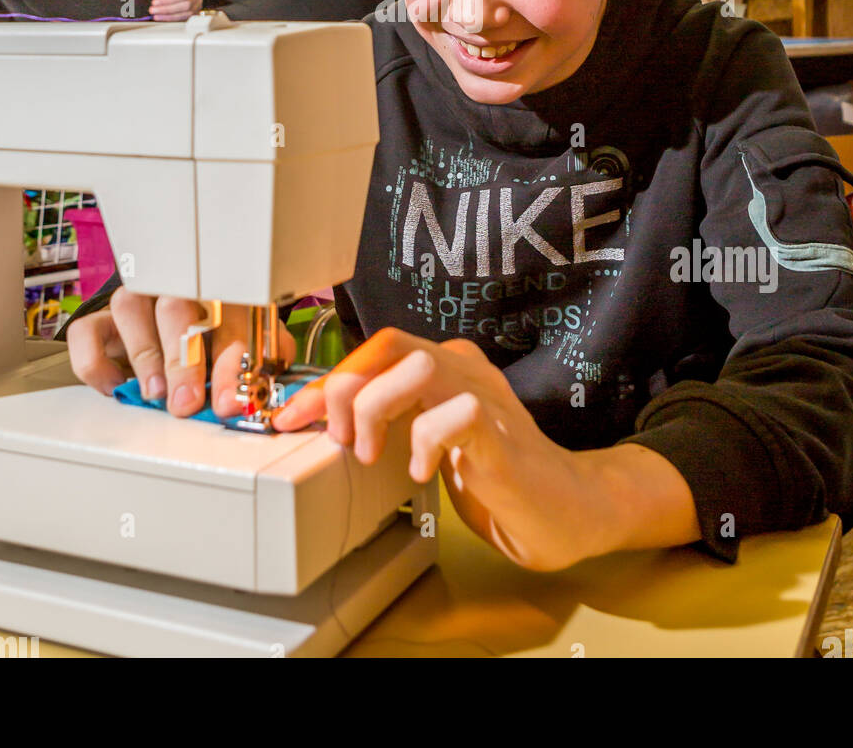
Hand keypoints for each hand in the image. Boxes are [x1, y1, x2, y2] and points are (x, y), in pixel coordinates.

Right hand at [66, 286, 295, 418]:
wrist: (186, 318)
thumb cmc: (224, 335)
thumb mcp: (254, 345)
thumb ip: (259, 366)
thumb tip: (263, 395)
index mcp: (224, 291)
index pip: (230, 318)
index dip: (229, 363)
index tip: (227, 401)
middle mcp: (178, 288)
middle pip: (177, 308)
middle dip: (183, 360)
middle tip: (186, 401)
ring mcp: (138, 302)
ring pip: (130, 307)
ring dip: (145, 353)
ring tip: (154, 392)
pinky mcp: (103, 320)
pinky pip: (86, 333)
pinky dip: (96, 363)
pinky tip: (116, 387)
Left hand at [147, 0, 201, 20]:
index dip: (168, 0)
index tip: (154, 2)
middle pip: (185, 5)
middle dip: (167, 10)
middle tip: (153, 10)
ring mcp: (198, 2)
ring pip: (186, 14)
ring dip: (169, 16)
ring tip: (156, 15)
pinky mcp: (195, 11)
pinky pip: (185, 18)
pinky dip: (173, 19)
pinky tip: (163, 18)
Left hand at [272, 328, 595, 571]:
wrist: (559, 509)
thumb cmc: (492, 476)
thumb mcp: (428, 438)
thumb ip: (393, 418)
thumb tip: (330, 421)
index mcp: (445, 365)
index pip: (376, 348)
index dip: (327, 380)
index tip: (293, 417)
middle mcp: (463, 368)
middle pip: (389, 343)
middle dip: (345, 388)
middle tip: (339, 438)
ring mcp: (485, 395)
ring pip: (417, 365)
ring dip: (378, 409)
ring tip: (371, 454)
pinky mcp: (500, 434)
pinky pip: (456, 414)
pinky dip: (425, 442)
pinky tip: (422, 472)